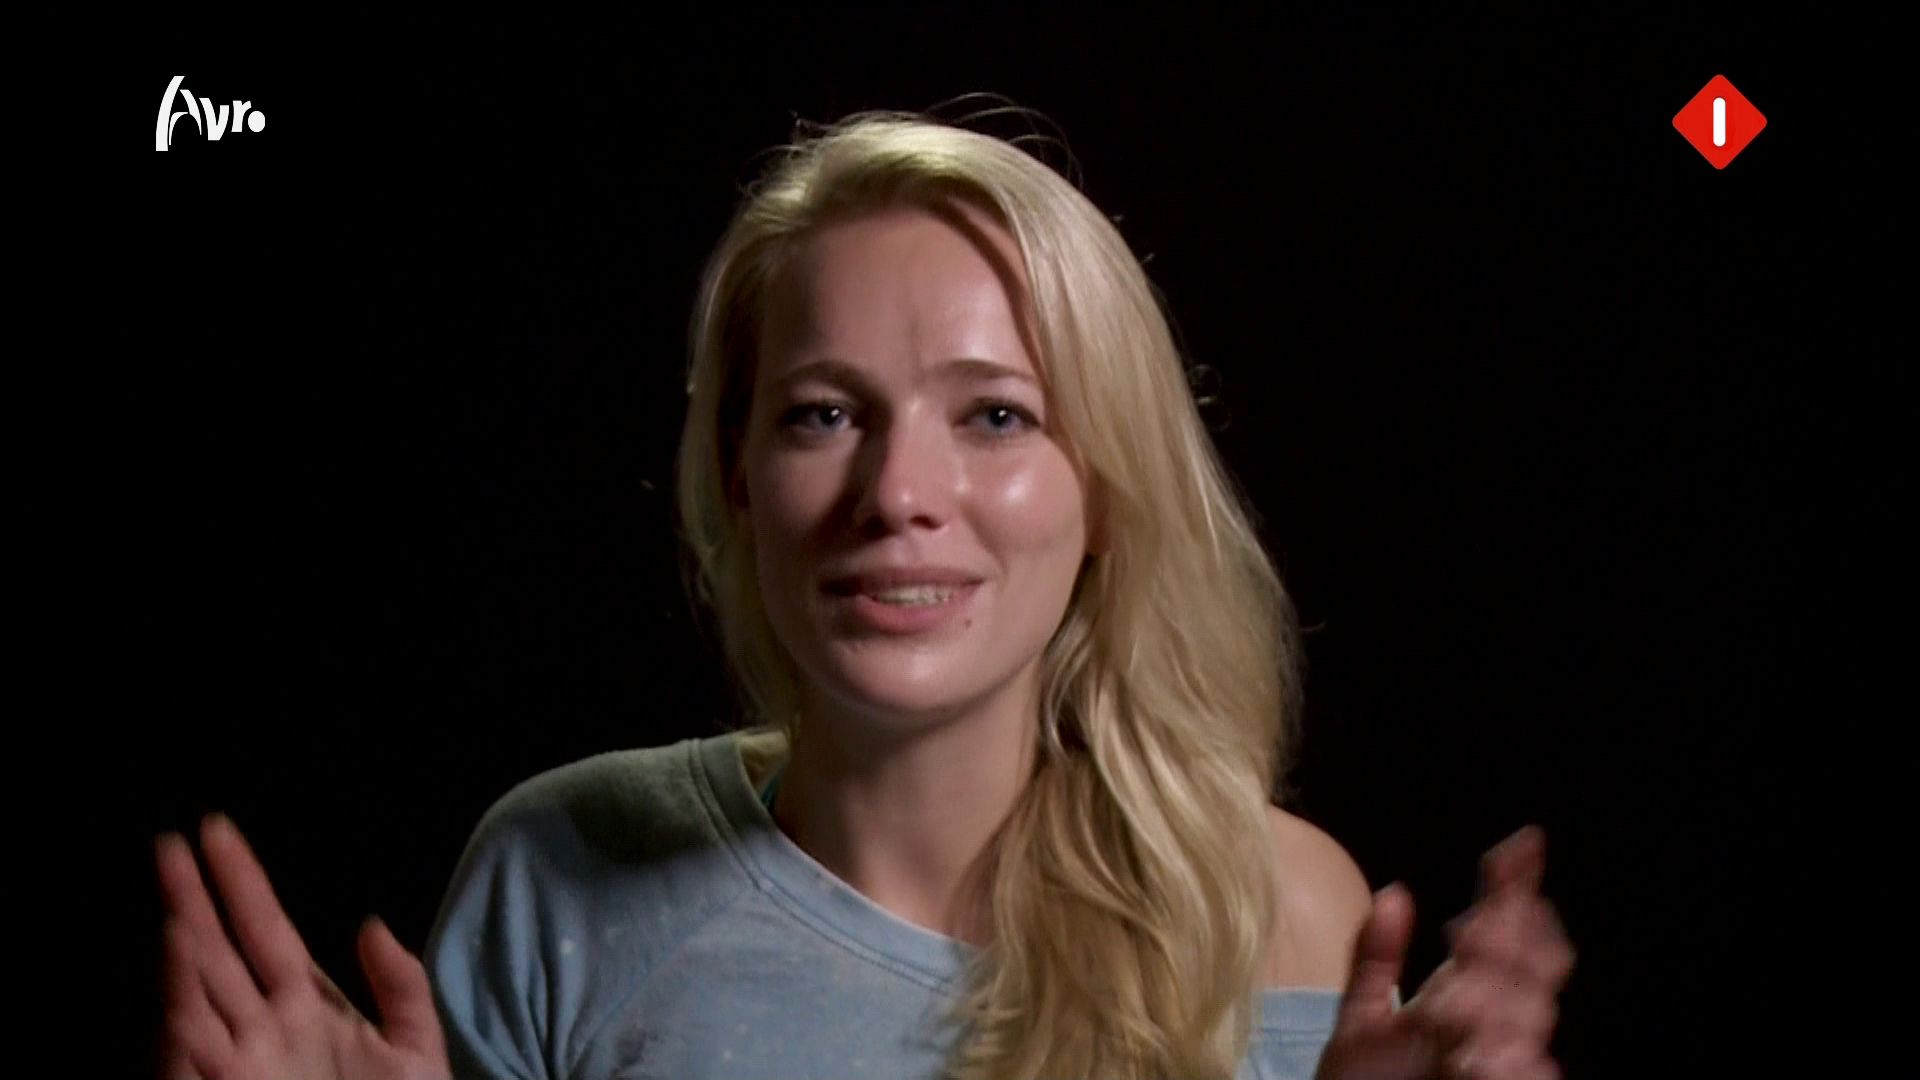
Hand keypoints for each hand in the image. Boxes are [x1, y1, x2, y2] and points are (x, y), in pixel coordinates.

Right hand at [156, 814, 450, 1079]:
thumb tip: (369, 925)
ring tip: (175, 892)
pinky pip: (194, 1044)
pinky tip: (181, 962)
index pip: (265, 931)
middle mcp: (261, 1030)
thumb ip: (401, 987)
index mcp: (304, 1009)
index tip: (217, 831)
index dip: (241, 883)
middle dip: (192, 899)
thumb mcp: (415, 1051)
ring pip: (198, 993)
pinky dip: (184, 1005)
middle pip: (218, 951)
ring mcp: (238, 1062)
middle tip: (171, 843)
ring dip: (184, 946)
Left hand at [1315, 826, 1574, 1079]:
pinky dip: (1508, 1061)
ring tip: (1462, 1004)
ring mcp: (1506, 1058)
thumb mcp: (1360, 1023)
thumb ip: (1377, 959)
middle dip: (1504, 946)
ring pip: (1527, 1015)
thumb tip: (1397, 891)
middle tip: (1467, 939)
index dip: (1514, 888)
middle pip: (1526, 967)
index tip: (1523, 844)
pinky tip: (1483, 1055)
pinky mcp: (1512, 1078)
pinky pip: (1522, 1069)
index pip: (1503, 932)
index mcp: (1462, 996)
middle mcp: (1494, 1025)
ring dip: (1499, 1001)